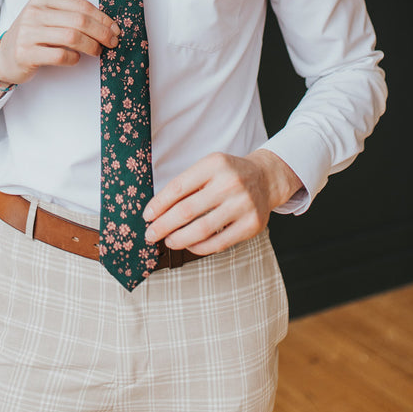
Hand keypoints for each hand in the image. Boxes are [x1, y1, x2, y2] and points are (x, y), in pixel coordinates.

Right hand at [0, 0, 119, 103]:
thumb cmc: (33, 36)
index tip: (115, 29)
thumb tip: (108, 25)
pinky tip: (75, 59)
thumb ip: (71, 16)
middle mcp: (34, 12)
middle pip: (80, 21)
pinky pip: (60, 55)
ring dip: (92, 46)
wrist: (3, 56)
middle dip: (102, 32)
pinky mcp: (25, 53)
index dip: (103, 18)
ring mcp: (28, 32)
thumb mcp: (47, 17)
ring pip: (72, 37)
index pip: (81, 5)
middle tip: (113, 42)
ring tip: (98, 52)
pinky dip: (73, 58)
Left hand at [142, 150, 302, 255]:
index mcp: (214, 164)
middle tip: (150, 234)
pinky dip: (199, 247)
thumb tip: (156, 211)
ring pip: (201, 230)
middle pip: (186, 211)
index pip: (178, 187)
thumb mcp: (209, 167)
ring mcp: (243, 205)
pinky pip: (219, 243)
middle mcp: (230, 183)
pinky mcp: (252, 225)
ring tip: (168, 241)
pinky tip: (189, 245)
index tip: (146, 215)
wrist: (266, 179)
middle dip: (163, 226)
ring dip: (178, 239)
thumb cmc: (229, 175)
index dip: (159, 204)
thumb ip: (187, 184)